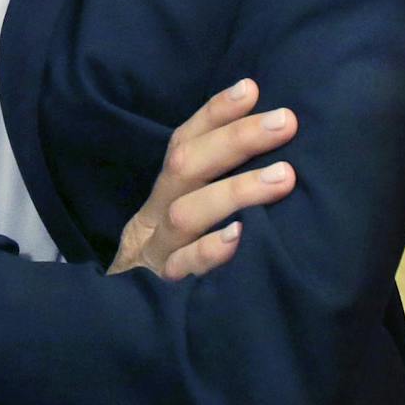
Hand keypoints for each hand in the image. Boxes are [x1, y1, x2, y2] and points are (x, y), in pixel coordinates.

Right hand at [109, 78, 297, 280]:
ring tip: (283, 176)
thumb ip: (215, 182)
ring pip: (187, 213)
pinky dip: (208, 251)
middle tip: (285, 122)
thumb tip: (268, 138)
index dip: (215, 113)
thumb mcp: (187, 212)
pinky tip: (238, 237)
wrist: (119, 315)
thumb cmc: (177, 255)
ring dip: (234, 190)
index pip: (184, 141)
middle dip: (236, 140)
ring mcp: (159, 250)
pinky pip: (183, 268)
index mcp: (164, 190)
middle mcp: (158, 213)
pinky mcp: (165, 289)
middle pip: (185, 166)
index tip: (252, 89)